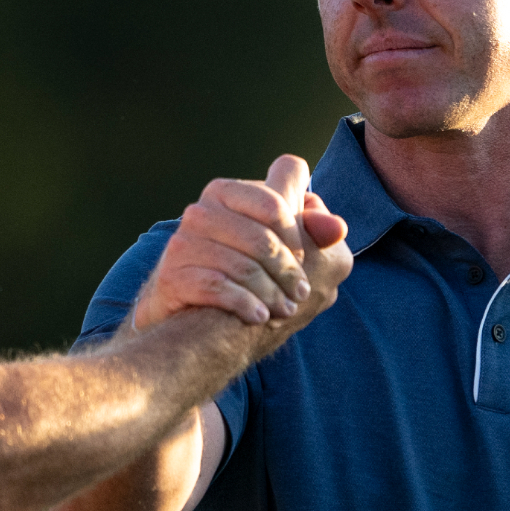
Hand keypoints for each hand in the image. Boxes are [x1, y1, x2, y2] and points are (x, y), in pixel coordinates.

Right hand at [128, 155, 351, 330]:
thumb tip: (337, 228)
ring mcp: (183, 243)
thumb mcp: (279, 244)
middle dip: (289, 271)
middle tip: (302, 293)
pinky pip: (219, 288)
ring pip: (244, 267)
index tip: (303, 254)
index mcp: (227, 192)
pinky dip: (246, 305)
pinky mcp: (172, 276)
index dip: (297, 228)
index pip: (275, 199)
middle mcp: (201, 211)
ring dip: (272, 294)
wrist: (191, 318)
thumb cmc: (242, 272)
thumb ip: (312, 230)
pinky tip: (260, 317)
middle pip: (263, 239)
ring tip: (284, 310)